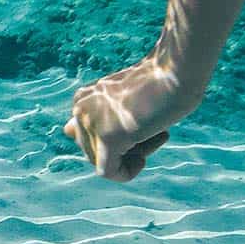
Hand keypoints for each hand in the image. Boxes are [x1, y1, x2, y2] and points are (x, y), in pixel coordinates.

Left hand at [63, 58, 189, 181]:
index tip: (143, 124)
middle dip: (123, 150)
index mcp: (83, 98)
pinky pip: (108, 172)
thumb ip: (95, 116)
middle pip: (95, 152)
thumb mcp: (122, 100)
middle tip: (152, 130)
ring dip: (132, 157)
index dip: (118, 140)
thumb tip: (66, 131)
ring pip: (103, 162)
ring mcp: (91, 122)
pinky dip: (126, 173)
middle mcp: (80, 109)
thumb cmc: (160, 84)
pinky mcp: (107, 137)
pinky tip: (142, 160)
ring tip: (156, 133)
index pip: (90, 139)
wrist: (178, 71)